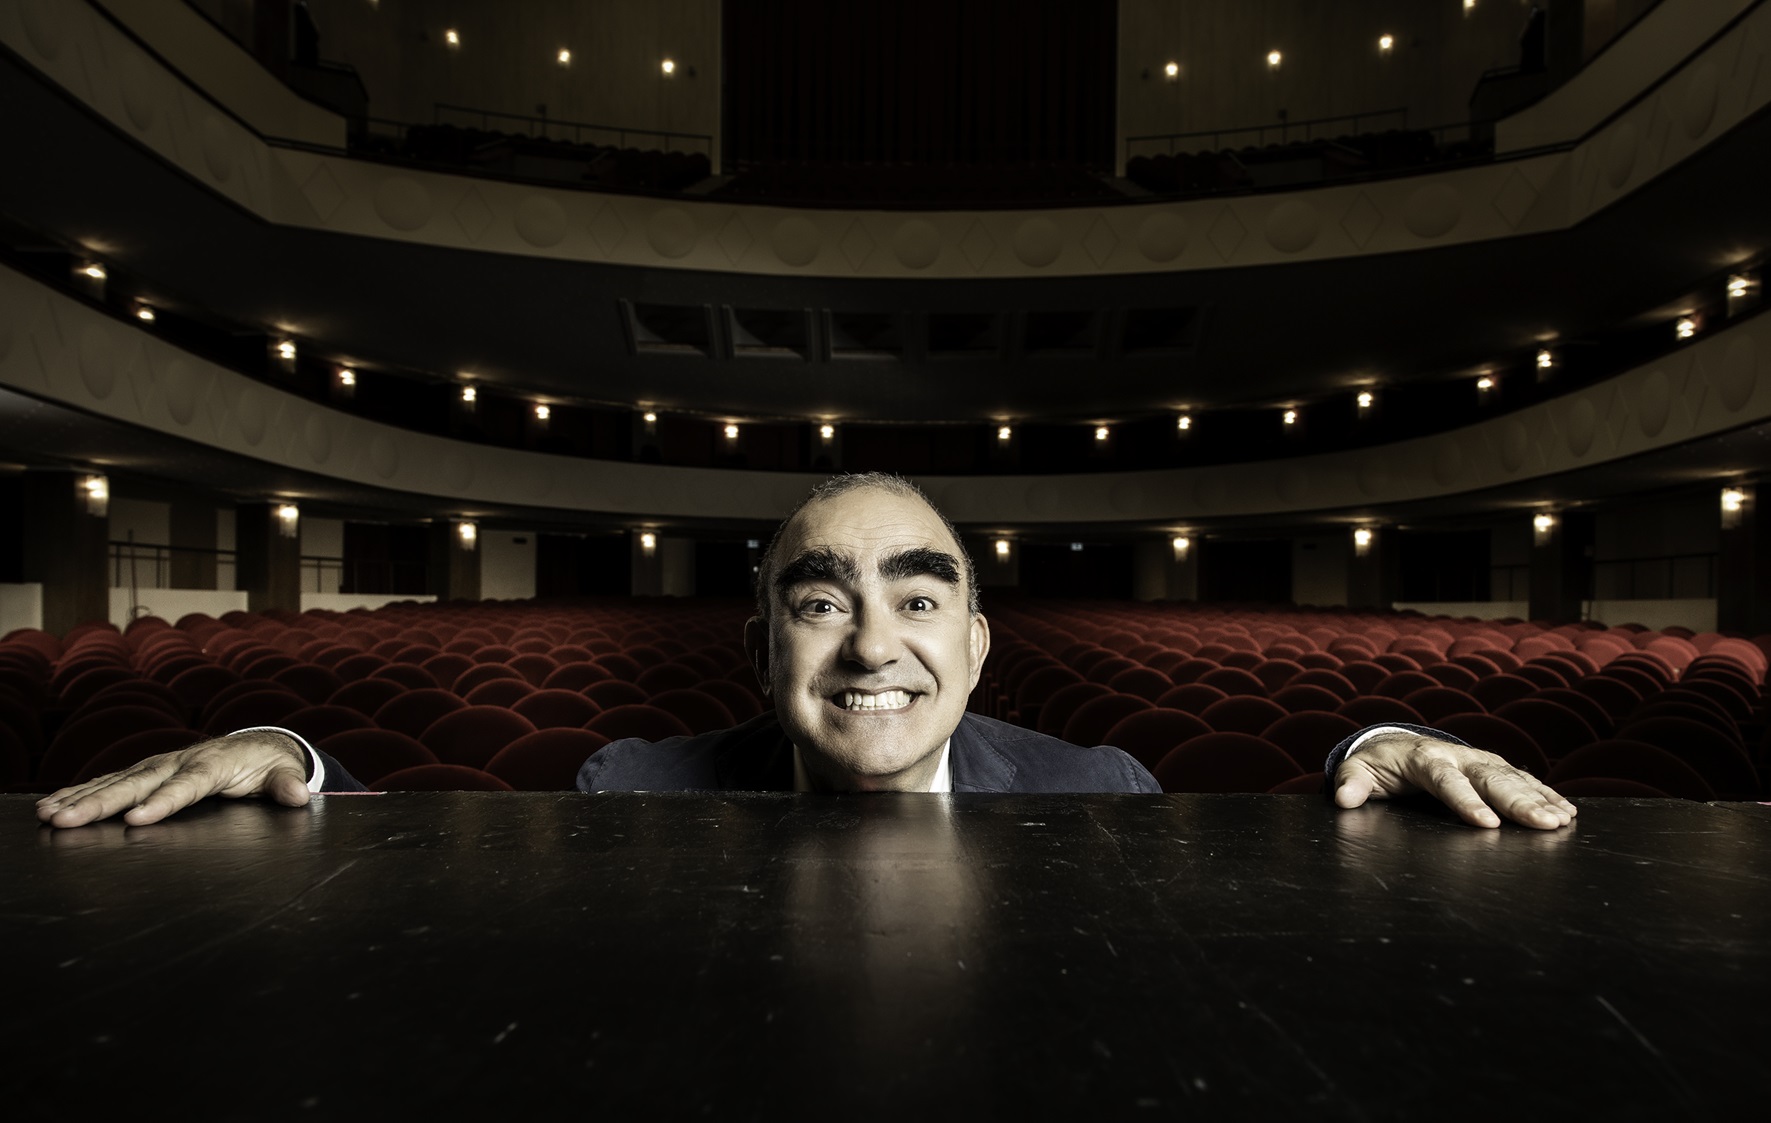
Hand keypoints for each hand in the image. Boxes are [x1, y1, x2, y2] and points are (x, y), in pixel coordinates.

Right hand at [35, 732, 311, 828]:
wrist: (258, 745)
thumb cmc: (269, 765)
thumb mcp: (283, 774)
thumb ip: (286, 786)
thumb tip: (299, 795)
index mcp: (213, 765)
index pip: (187, 785)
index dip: (163, 802)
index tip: (138, 819)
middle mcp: (179, 761)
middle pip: (137, 784)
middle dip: (101, 803)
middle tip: (66, 821)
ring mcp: (159, 765)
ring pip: (116, 782)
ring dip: (80, 799)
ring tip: (48, 815)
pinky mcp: (146, 771)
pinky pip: (110, 782)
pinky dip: (80, 793)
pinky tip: (52, 807)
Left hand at [1333, 732, 1576, 829]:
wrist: (1397, 745)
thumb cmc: (1377, 764)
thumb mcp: (1358, 771)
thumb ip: (1351, 783)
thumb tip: (1343, 798)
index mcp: (1425, 760)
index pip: (1447, 781)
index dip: (1467, 802)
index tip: (1486, 824)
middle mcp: (1459, 757)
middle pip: (1492, 780)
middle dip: (1520, 802)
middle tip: (1545, 824)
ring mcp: (1481, 762)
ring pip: (1514, 780)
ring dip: (1540, 800)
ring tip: (1563, 821)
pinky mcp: (1495, 768)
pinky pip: (1525, 781)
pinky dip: (1547, 795)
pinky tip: (1568, 813)